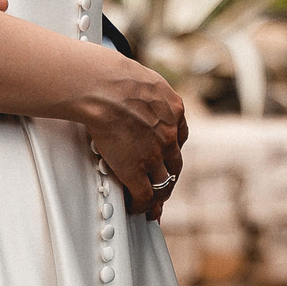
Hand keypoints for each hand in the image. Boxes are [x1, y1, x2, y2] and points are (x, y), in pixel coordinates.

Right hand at [67, 54, 187, 220]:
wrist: (106, 88)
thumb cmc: (115, 77)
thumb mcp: (146, 79)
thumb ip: (149, 92)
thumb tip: (136, 88)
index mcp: (175, 111)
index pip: (180, 138)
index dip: (172, 152)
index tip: (166, 160)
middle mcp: (171, 135)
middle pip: (174, 164)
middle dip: (169, 178)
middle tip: (164, 188)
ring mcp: (155, 155)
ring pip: (164, 184)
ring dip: (159, 196)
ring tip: (153, 206)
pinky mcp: (137, 170)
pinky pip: (144, 195)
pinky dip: (142, 205)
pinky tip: (137, 208)